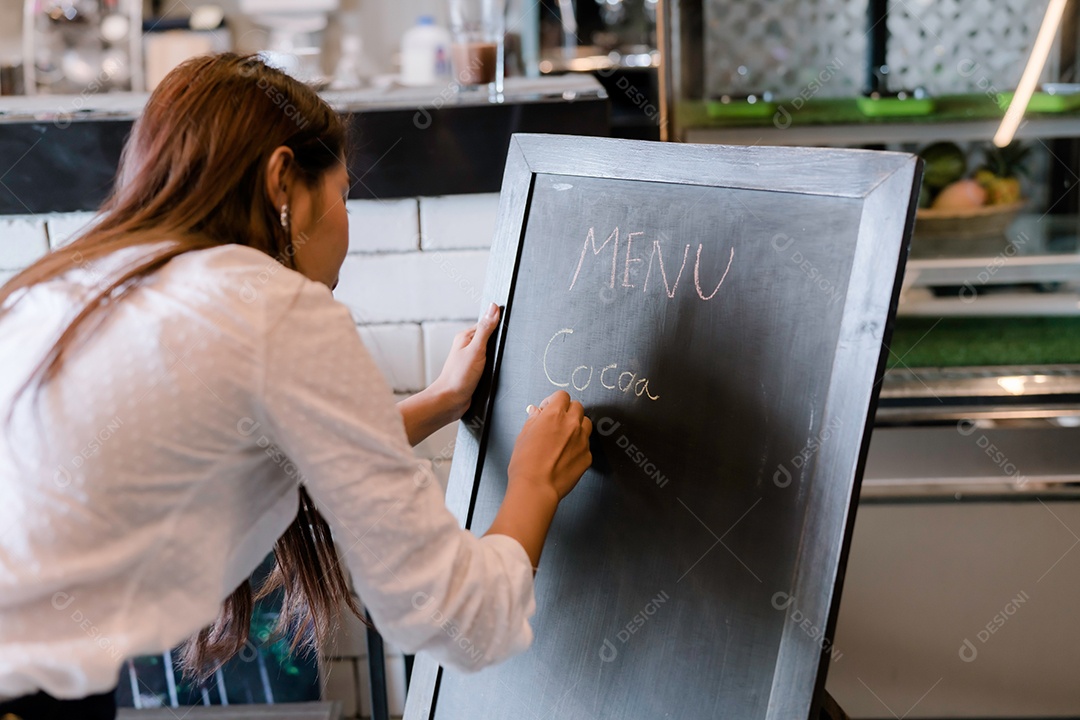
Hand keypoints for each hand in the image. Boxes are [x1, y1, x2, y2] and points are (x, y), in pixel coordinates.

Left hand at [429, 303, 500, 420]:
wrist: (450, 402)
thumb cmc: (458, 377)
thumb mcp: (476, 349)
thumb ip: (486, 329)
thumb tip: (494, 307)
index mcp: (466, 337)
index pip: (488, 323)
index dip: (500, 325)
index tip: (511, 327)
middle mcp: (468, 347)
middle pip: (491, 338)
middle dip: (500, 342)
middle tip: (508, 347)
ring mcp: (472, 359)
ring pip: (492, 353)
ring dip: (498, 357)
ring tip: (504, 360)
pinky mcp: (475, 372)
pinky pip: (490, 365)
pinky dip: (496, 367)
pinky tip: (500, 370)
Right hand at [485, 390, 592, 568]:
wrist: (536, 487)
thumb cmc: (525, 463)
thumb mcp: (523, 436)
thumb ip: (533, 420)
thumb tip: (536, 412)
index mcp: (554, 415)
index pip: (562, 396)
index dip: (554, 401)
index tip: (548, 408)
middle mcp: (572, 424)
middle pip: (577, 407)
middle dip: (567, 411)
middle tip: (557, 422)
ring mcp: (582, 440)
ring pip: (586, 424)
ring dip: (577, 426)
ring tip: (564, 437)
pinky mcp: (587, 456)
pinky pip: (586, 445)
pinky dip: (578, 446)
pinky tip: (566, 455)